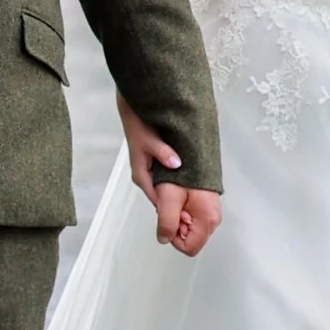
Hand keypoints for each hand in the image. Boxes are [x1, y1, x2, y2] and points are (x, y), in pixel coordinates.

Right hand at [121, 98, 222, 254]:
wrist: (133, 110)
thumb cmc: (138, 123)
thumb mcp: (149, 138)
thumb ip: (162, 152)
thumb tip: (176, 163)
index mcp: (142, 176)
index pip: (158, 202)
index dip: (173, 212)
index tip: (188, 219)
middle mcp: (145, 177)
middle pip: (163, 201)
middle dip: (177, 209)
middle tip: (196, 215)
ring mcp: (149, 173)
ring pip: (165, 193)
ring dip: (178, 199)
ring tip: (195, 204)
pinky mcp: (154, 167)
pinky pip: (166, 183)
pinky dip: (176, 188)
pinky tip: (188, 189)